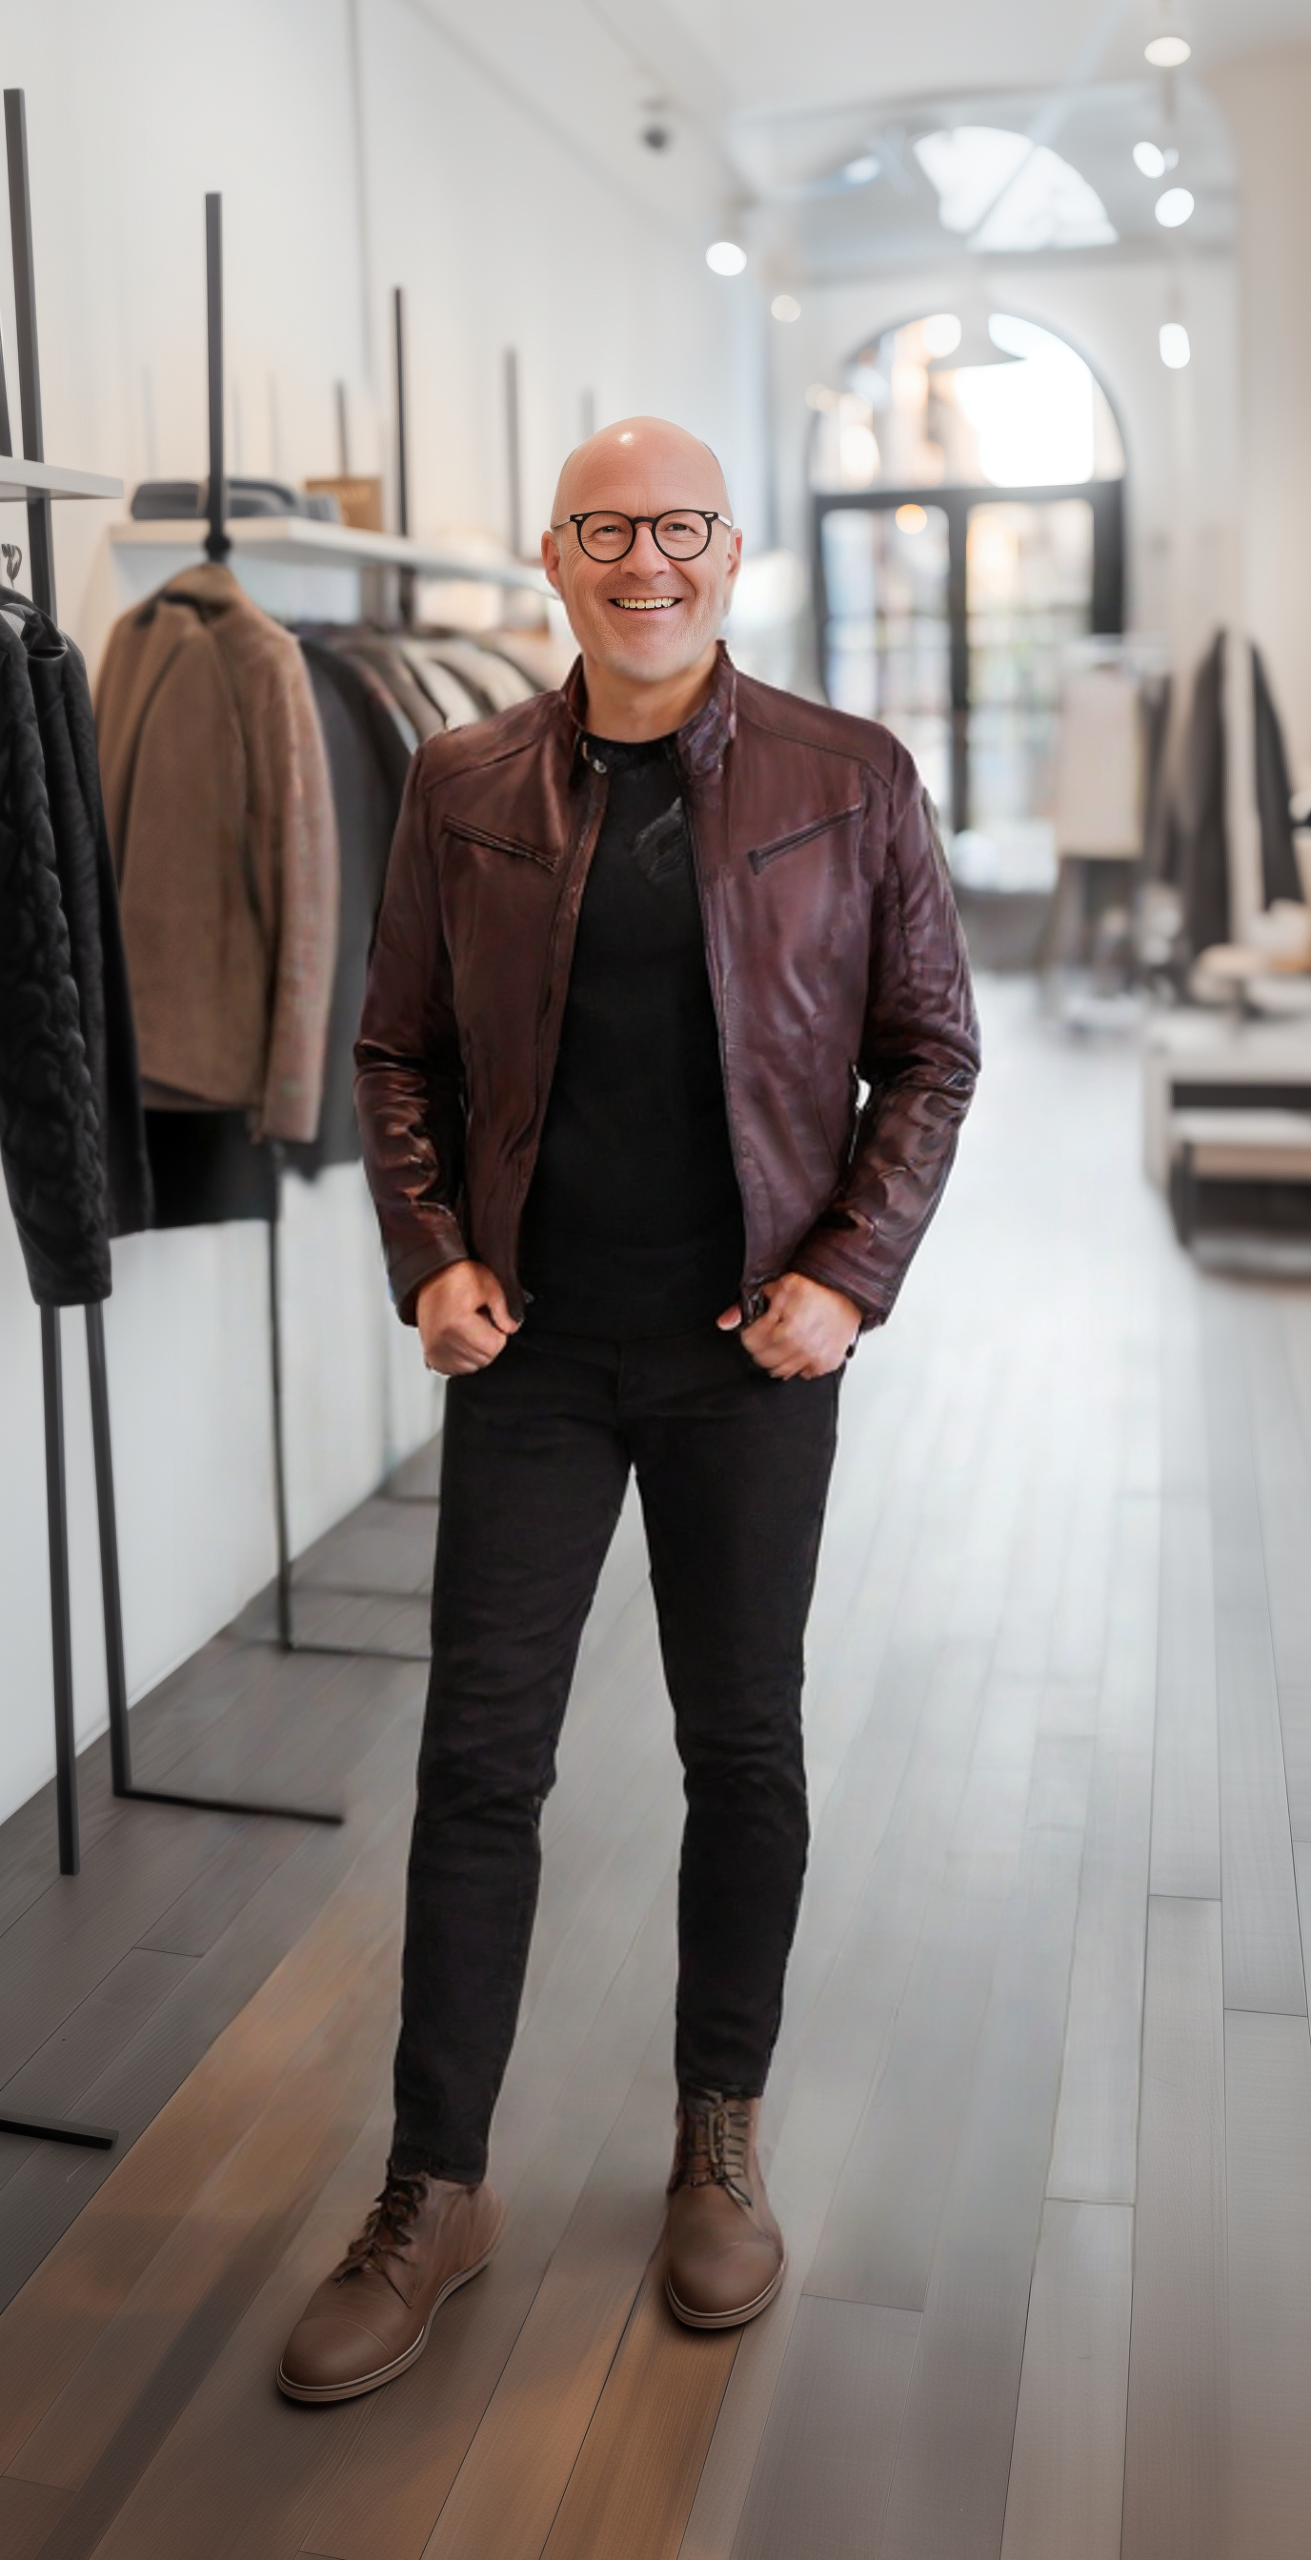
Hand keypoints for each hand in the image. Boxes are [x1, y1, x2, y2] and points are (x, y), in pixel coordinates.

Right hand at [416, 1260, 518, 1375]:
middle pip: (484, 1358)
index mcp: (457, 1324)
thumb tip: (511, 1328)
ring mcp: (435, 1350)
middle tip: (477, 1321)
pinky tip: (459, 1338)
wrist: (431, 1278)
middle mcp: (442, 1340)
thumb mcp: (489, 1286)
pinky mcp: (431, 1356)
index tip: (490, 1318)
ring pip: (472, 1366)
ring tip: (467, 1328)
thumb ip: (504, 1311)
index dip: (498, 1332)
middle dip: (487, 1341)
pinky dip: (462, 1358)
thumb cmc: (456, 1277)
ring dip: (475, 1350)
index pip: (494, 1347)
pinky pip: (456, 1369)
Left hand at [717, 1272, 860, 1379]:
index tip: (757, 1327)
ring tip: (784, 1340)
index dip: (750, 1332)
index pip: (751, 1342)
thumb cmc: (814, 1288)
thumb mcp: (776, 1286)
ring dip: (777, 1357)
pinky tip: (800, 1348)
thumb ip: (747, 1304)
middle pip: (763, 1359)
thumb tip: (725, 1322)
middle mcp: (801, 1344)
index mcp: (786, 1325)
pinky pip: (802, 1374)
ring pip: (780, 1371)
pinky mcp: (826, 1363)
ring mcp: (814, 1356)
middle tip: (770, 1333)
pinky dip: (798, 1363)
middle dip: (761, 1346)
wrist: (846, 1293)